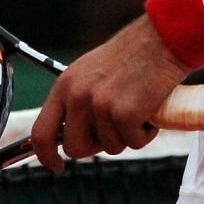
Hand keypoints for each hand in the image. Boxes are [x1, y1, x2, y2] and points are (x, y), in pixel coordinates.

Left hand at [30, 16, 191, 172]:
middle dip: (97, 146)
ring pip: (109, 148)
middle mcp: (78, 95)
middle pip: (75, 148)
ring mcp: (100, 105)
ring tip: (137, 107)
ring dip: (127, 135)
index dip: (47, 156)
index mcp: (65, 85)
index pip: (41, 132)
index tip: (57, 166)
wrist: (163, 38)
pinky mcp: (124, 113)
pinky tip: (150, 109)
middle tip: (116, 127)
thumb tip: (70, 134)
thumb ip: (77, 101)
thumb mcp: (91, 73)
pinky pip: (134, 143)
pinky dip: (146, 133)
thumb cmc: (133, 55)